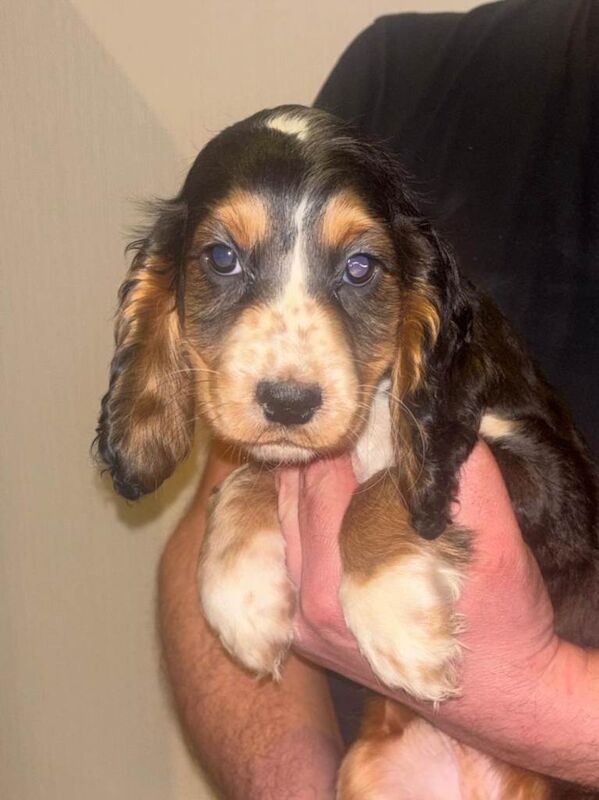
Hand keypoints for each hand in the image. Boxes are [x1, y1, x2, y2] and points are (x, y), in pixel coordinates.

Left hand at [277, 443, 597, 780]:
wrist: (502, 692)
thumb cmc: (501, 616)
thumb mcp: (496, 538)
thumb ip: (464, 472)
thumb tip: (433, 415)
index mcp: (347, 580)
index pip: (325, 478)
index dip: (343, 436)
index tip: (360, 408)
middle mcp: (311, 606)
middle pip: (295, 497)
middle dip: (320, 454)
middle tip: (342, 420)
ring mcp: (300, 624)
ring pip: (279, 523)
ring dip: (302, 483)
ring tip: (332, 450)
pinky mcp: (302, 634)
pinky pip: (281, 556)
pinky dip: (294, 519)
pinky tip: (318, 497)